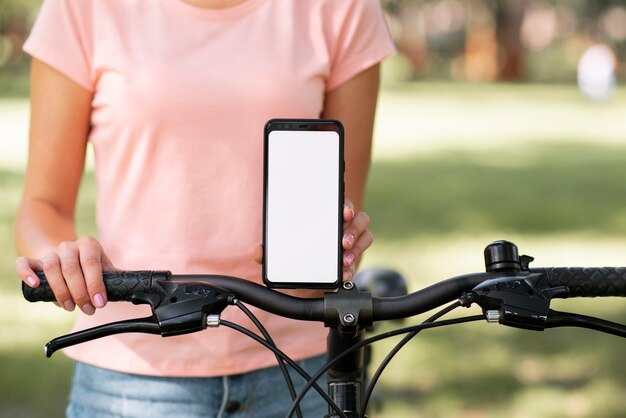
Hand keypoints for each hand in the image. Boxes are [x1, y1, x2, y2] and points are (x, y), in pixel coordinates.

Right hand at [16, 236, 115, 314]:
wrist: (68, 257)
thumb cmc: (90, 267)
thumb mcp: (104, 269)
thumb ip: (114, 279)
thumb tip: (133, 293)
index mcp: (89, 245)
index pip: (92, 264)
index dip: (95, 285)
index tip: (99, 303)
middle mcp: (69, 246)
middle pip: (71, 268)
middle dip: (80, 293)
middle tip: (88, 310)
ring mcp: (51, 252)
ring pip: (51, 267)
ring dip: (60, 290)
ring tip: (70, 307)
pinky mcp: (36, 260)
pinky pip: (25, 263)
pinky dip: (27, 273)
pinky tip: (34, 285)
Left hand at [249, 199, 372, 280]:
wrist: (306, 281)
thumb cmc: (296, 259)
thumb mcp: (281, 255)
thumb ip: (269, 253)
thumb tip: (255, 251)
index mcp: (324, 216)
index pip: (339, 203)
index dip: (345, 204)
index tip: (344, 211)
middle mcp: (341, 226)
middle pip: (357, 218)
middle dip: (353, 229)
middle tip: (343, 242)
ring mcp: (351, 240)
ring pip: (365, 235)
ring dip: (357, 247)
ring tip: (345, 260)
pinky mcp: (354, 257)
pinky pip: (362, 256)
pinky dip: (355, 265)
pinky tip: (345, 273)